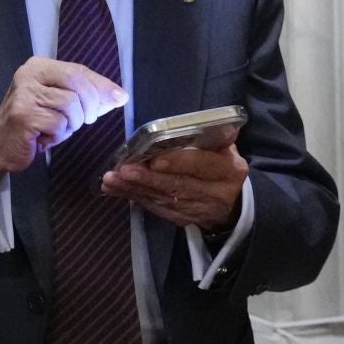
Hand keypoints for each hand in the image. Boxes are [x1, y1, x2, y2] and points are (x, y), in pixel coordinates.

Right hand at [0, 58, 125, 182]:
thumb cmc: (33, 124)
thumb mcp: (59, 103)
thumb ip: (85, 96)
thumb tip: (119, 96)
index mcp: (39, 66)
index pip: (78, 70)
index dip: (102, 85)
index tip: (120, 97)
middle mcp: (29, 74)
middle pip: (77, 83)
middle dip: (90, 105)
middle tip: (86, 120)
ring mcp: (24, 94)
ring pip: (70, 105)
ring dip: (71, 123)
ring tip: (57, 129)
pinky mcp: (23, 115)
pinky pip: (58, 123)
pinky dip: (58, 135)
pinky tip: (45, 137)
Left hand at [101, 126, 246, 229]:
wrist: (232, 203)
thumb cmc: (221, 164)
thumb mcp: (224, 147)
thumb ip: (210, 136)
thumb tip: (190, 124)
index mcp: (228, 169)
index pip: (202, 165)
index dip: (178, 163)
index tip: (154, 160)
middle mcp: (215, 193)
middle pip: (178, 185)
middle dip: (147, 178)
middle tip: (122, 170)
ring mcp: (198, 209)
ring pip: (163, 198)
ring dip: (134, 188)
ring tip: (111, 179)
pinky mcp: (182, 219)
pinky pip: (156, 208)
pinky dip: (134, 197)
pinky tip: (115, 189)